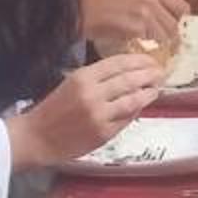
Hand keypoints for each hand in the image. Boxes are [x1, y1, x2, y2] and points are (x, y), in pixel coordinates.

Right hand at [11, 52, 166, 166]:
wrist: (37, 137)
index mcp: (82, 77)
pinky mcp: (104, 132)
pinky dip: (136, 110)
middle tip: (160, 72)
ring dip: (148, 93)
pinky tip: (142, 105)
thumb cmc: (53, 109)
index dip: (138, 60)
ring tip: (157, 88)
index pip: (118, 63)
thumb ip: (97, 80)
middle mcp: (92, 93)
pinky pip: (127, 118)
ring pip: (132, 100)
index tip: (150, 60)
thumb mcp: (71, 85)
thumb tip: (128, 74)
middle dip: (148, 74)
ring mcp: (99, 114)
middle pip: (129, 79)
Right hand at [84, 0, 189, 56]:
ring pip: (166, 36)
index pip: (182, 7)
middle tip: (172, 51)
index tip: (181, 34)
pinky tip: (146, 55)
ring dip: (164, 48)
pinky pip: (151, 43)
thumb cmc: (103, 3)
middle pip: (175, 24)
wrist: (82, 9)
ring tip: (160, 55)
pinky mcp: (136, 26)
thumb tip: (169, 14)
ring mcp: (145, 11)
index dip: (183, 23)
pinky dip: (151, 51)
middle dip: (175, 40)